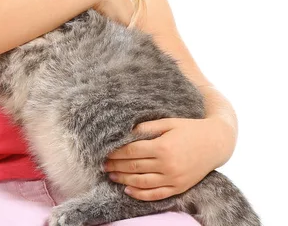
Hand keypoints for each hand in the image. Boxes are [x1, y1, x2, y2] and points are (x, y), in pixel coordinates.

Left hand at [103, 117, 221, 200]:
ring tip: (111, 175)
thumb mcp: (168, 122)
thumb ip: (147, 127)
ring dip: (123, 180)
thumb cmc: (189, 128)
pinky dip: (140, 194)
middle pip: (134, 167)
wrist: (215, 143)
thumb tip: (126, 132)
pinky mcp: (179, 188)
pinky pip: (156, 194)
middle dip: (116, 165)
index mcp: (163, 147)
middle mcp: (167, 165)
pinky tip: (128, 190)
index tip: (105, 151)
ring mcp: (174, 179)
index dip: (116, 152)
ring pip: (142, 183)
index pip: (132, 152)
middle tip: (102, 164)